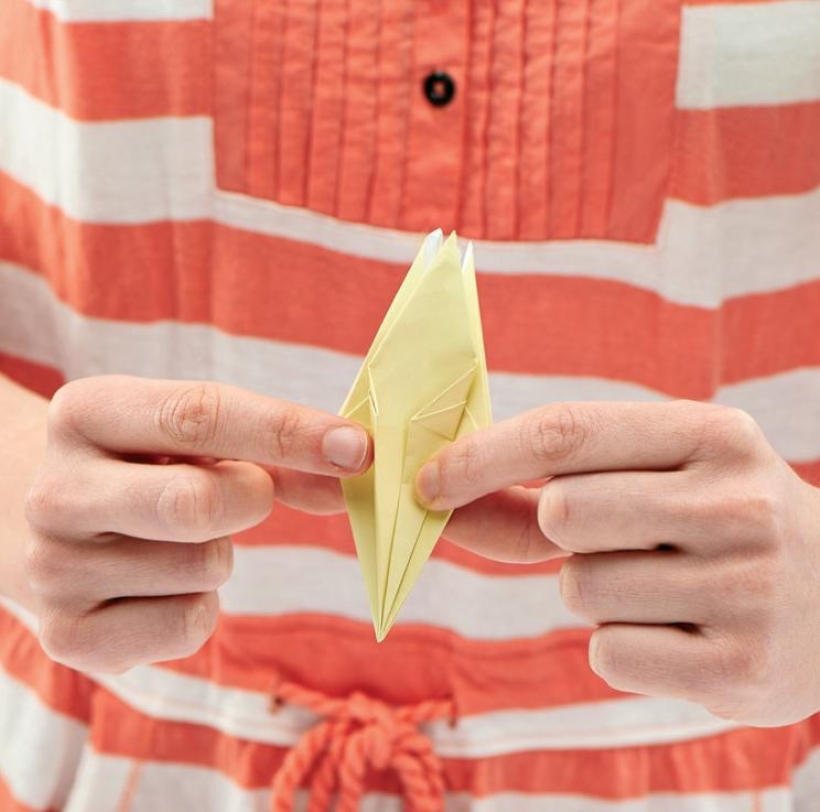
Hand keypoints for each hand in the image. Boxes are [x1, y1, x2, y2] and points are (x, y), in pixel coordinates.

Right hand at [24, 376, 369, 672]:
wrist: (59, 534)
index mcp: (86, 413)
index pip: (198, 415)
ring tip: (179, 541)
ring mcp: (52, 567)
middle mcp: (55, 489)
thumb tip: (354, 471)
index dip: (290, 432)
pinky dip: (201, 607)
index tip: (359, 449)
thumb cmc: (152, 473)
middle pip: (193, 502)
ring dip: (220, 556)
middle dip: (248, 500)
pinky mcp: (67, 636)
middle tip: (246, 494)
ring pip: (200, 567)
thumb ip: (280, 455)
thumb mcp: (201, 444)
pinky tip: (164, 588)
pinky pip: (187, 625)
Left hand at [416, 401, 819, 725]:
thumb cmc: (713, 525)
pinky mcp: (742, 669)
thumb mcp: (653, 479)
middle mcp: (738, 503)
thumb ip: (539, 491)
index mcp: (712, 435)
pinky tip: (677, 634)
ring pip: (579, 589)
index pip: (568, 432)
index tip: (427, 480)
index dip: (484, 456)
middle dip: (561, 533)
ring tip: (660, 586)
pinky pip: (607, 654)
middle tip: (618, 538)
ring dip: (592, 592)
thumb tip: (438, 497)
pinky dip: (618, 647)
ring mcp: (748, 589)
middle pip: (563, 513)